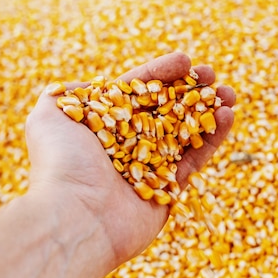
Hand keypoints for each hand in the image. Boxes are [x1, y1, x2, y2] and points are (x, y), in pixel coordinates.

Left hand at [24, 53, 235, 264]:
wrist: (76, 216)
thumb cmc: (62, 163)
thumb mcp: (48, 115)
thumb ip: (65, 93)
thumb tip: (91, 86)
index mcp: (104, 123)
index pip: (138, 89)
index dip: (162, 73)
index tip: (185, 61)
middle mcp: (128, 143)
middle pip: (167, 108)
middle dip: (191, 89)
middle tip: (212, 74)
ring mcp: (150, 166)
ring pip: (187, 131)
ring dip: (210, 110)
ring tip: (230, 93)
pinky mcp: (169, 188)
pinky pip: (196, 157)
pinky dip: (214, 137)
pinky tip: (229, 116)